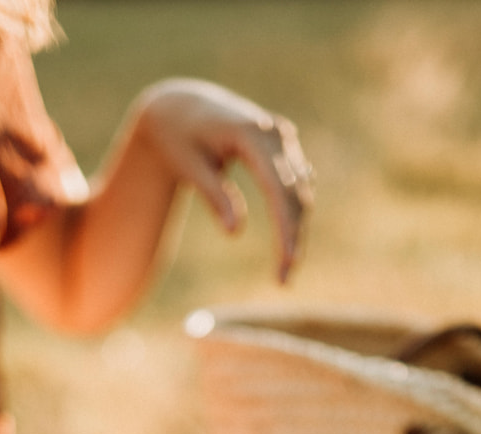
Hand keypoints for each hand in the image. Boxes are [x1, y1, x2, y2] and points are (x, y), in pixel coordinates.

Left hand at [134, 79, 313, 281]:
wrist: (183, 106)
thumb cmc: (181, 138)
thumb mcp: (191, 168)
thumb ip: (214, 196)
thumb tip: (236, 232)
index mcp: (250, 134)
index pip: (278, 186)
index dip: (285, 227)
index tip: (286, 262)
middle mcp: (274, 133)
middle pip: (295, 193)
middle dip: (292, 238)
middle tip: (283, 281)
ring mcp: (283, 137)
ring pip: (300, 192)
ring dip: (296, 231)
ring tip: (283, 272)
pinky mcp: (283, 147)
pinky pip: (295, 186)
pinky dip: (292, 217)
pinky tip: (286, 246)